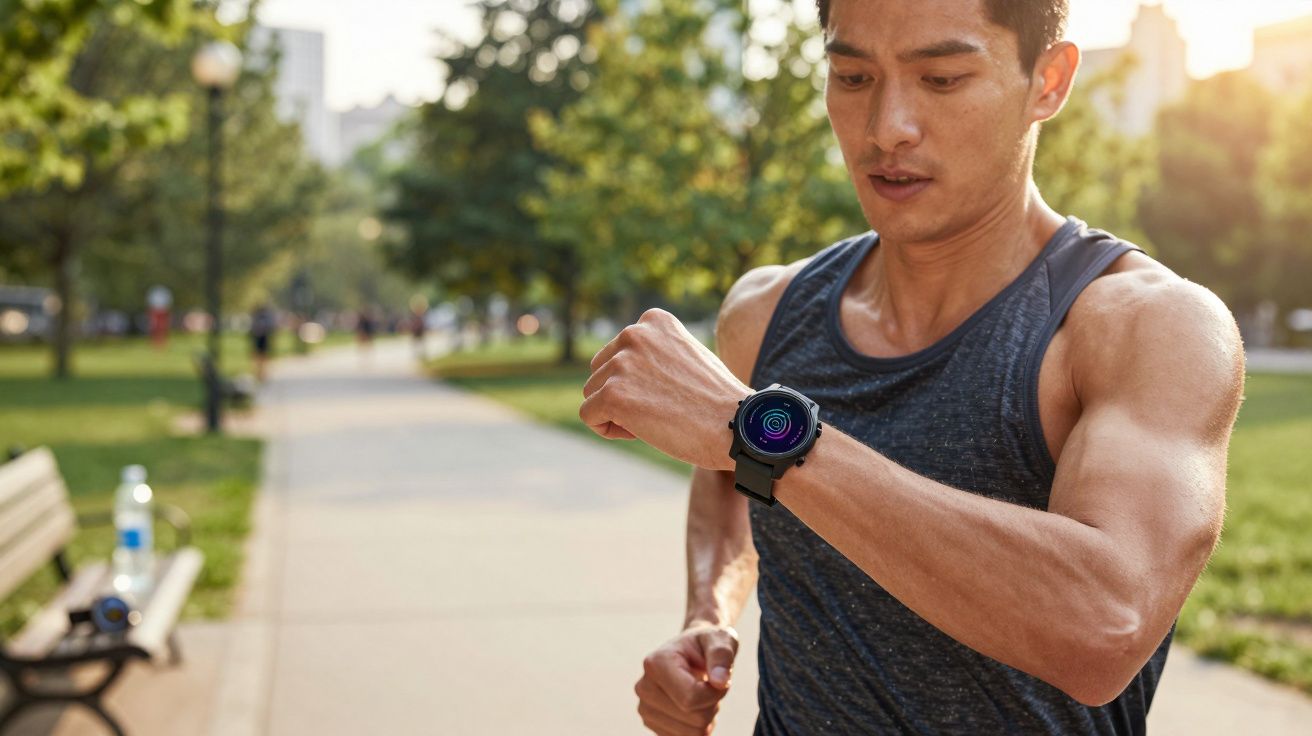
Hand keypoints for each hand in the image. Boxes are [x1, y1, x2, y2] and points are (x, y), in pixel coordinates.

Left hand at [580, 309, 750, 470]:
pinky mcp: (613, 394)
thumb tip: (619, 370)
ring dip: (616, 413)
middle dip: (622, 395)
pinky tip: (641, 431)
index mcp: (653, 320)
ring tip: (656, 419)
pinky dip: (608, 429)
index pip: (618, 353)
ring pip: (593, 394)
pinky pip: (589, 416)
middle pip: (600, 372)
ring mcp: (622, 363)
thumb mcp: (686, 357)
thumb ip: (654, 353)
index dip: (637, 381)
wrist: (736, 426)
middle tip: (662, 409)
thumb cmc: (716, 401)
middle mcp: (634, 334)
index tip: (669, 392)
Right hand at [635, 623, 740, 735]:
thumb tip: (720, 681)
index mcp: (656, 663)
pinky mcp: (651, 724)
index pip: (692, 697)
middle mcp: (644, 687)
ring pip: (692, 734)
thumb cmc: (707, 644)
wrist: (691, 653)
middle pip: (694, 718)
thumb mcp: (720, 639)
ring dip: (706, 717)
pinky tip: (692, 706)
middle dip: (711, 704)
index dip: (715, 693)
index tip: (719, 678)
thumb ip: (722, 655)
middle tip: (708, 684)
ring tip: (700, 693)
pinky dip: (697, 727)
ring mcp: (645, 708)